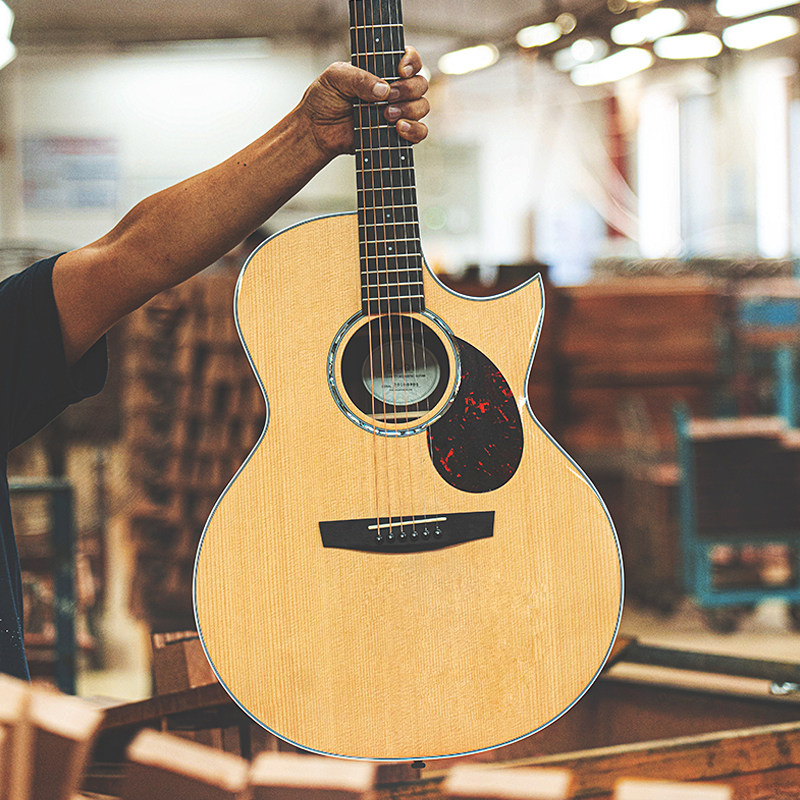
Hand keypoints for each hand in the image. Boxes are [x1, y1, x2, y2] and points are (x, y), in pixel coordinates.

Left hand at [297, 46, 429, 159]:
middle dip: (407, 89)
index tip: (400, 70)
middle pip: (420, 83)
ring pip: (422, 106)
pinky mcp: (397, 134)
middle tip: (387, 97)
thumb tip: (384, 89)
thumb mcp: (335, 77)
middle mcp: (394, 89)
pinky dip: (414, 130)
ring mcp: (397, 112)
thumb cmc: (324, 99)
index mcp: (382, 69)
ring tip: (386, 115)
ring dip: (409, 110)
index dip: (411, 61)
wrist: (317, 131)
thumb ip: (358, 77)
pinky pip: (420, 132)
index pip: (409, 59)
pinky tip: (398, 129)